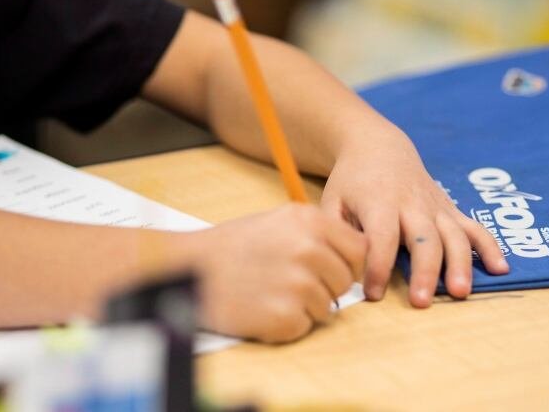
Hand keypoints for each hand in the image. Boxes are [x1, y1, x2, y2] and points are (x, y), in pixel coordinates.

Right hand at [182, 204, 365, 342]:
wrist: (189, 269)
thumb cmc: (230, 248)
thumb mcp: (277, 222)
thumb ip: (316, 235)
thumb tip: (349, 257)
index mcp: (310, 222)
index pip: (359, 250)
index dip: (347, 263)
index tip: (330, 270)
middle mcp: (309, 250)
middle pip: (345, 281)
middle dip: (325, 287)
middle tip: (290, 284)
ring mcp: (298, 284)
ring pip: (327, 307)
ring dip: (303, 306)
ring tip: (269, 293)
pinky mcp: (285, 316)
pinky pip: (303, 326)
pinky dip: (285, 324)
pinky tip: (261, 308)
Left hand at [320, 124, 508, 307]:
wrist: (378, 148)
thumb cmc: (351, 181)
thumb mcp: (332, 200)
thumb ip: (337, 232)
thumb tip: (344, 266)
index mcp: (379, 201)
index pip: (381, 236)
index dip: (378, 266)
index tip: (372, 294)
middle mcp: (412, 203)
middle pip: (424, 238)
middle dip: (425, 271)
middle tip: (421, 303)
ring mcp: (436, 206)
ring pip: (453, 235)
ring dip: (460, 264)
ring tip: (460, 292)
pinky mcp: (450, 210)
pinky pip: (474, 228)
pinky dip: (490, 247)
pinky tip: (501, 269)